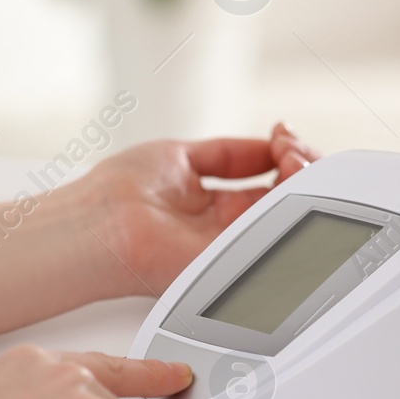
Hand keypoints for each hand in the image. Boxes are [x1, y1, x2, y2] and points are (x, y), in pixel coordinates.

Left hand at [77, 122, 317, 295]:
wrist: (96, 218)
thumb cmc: (119, 191)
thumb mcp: (182, 157)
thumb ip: (229, 155)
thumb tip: (268, 145)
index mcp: (220, 208)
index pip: (276, 185)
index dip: (289, 156)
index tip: (282, 135)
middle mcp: (232, 230)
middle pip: (293, 201)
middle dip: (304, 166)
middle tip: (290, 147)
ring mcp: (235, 246)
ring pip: (294, 218)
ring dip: (303, 181)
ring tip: (290, 156)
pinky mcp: (235, 263)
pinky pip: (280, 240)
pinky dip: (294, 203)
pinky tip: (290, 174)